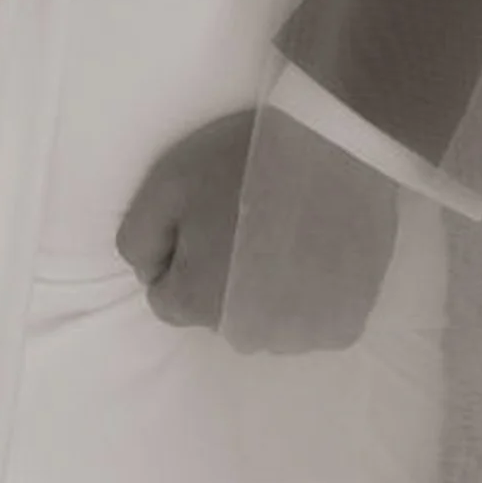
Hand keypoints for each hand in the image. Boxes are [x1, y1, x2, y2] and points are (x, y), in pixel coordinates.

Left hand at [116, 105, 401, 352]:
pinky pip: (311, 320)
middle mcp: (245, 337)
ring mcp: (298, 337)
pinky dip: (311, 293)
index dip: (182, 253)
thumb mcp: (167, 183)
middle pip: (217, 310)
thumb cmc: (246, 160)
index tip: (208, 218)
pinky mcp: (341, 327)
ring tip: (288, 230)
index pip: (167, 297)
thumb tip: (151, 275)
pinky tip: (318, 250)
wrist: (340, 145)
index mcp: (196, 304)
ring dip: (268, 287)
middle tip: (250, 219)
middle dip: (223, 275)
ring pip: (265, 319)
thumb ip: (140, 238)